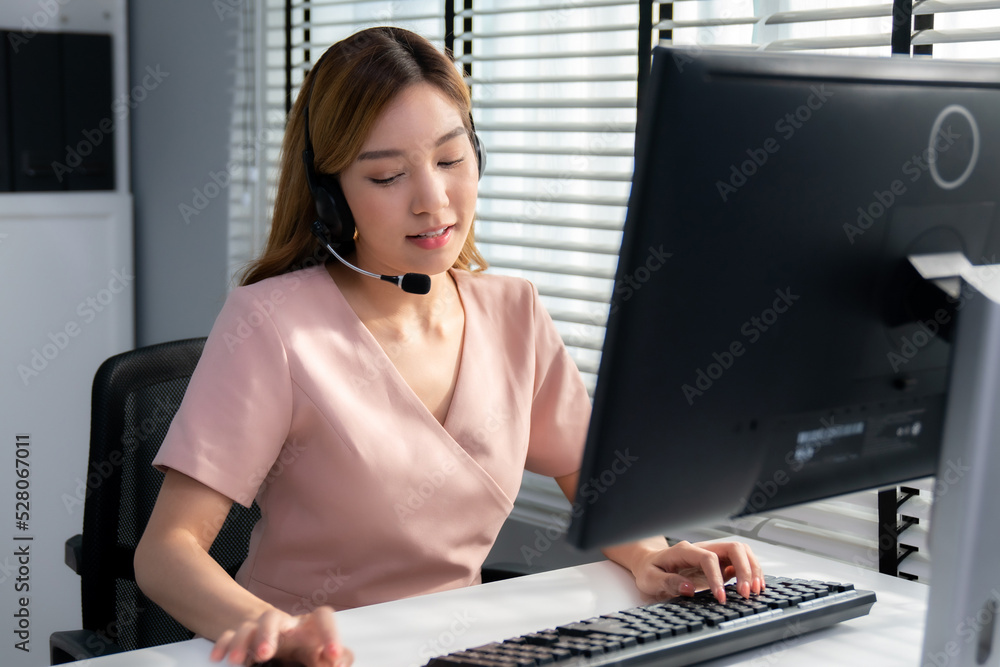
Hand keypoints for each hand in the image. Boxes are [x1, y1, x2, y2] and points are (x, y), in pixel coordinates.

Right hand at [210, 606, 353, 666]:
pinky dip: (225, 644)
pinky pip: (229, 635)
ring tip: (238, 660)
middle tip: (266, 654)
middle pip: (273, 616)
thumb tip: (339, 662)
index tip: (332, 656)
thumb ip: (335, 657)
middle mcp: (284, 624)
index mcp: (308, 626)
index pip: (322, 617)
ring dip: (243, 640)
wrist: (281, 638)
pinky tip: (219, 657)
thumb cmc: (306, 648)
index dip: (330, 633)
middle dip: (267, 633)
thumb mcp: (321, 652)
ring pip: (249, 625)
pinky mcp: (243, 637)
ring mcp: (260, 629)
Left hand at [628, 539, 763, 603]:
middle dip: (744, 570)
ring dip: (752, 569)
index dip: (717, 577)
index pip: (709, 557)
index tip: (721, 597)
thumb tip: (688, 588)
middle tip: (746, 593)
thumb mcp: (650, 579)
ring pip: (741, 552)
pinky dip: (751, 573)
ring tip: (755, 591)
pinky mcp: (719, 563)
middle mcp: (702, 548)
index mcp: (684, 550)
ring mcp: (713, 554)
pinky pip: (740, 562)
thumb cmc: (650, 570)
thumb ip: (668, 582)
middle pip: (733, 548)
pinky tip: (753, 587)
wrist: (650, 563)